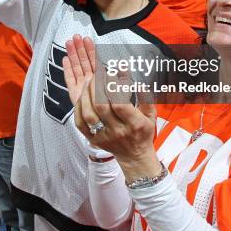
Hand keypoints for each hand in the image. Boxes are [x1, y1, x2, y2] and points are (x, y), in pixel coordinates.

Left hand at [63, 35, 156, 163]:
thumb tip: (138, 81)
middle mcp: (117, 131)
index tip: (111, 72)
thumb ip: (146, 97)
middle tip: (97, 73)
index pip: (120, 104)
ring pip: (88, 114)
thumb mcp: (151, 115)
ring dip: (86, 94)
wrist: (134, 157)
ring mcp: (103, 136)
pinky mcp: (93, 139)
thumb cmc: (143, 132)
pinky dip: (78, 107)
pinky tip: (82, 95)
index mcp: (134, 124)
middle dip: (97, 86)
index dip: (114, 86)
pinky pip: (80, 123)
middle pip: (101, 107)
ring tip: (88, 80)